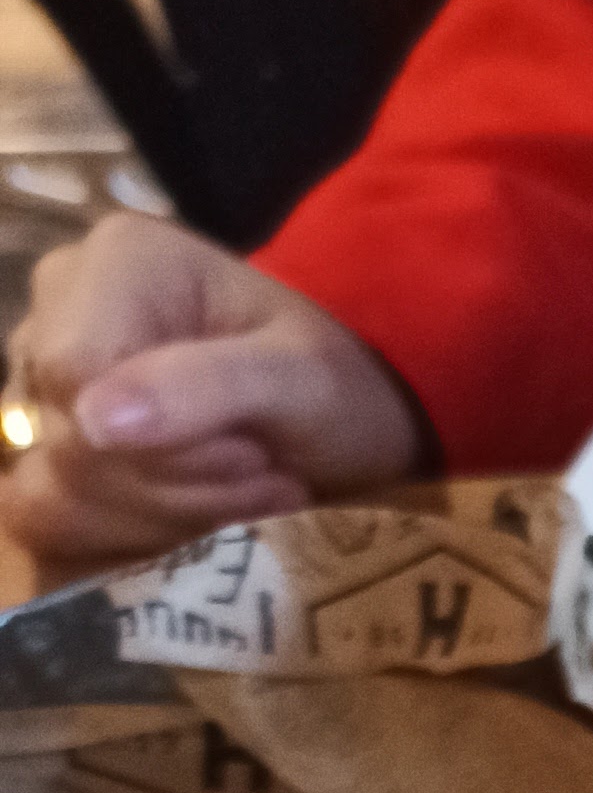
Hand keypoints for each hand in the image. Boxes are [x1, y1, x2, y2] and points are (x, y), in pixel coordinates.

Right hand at [2, 215, 429, 566]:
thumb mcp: (302, 381)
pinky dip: (136, 531)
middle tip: (260, 467)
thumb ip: (204, 387)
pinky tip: (202, 509)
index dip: (158, 443)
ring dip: (165, 513)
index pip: (74, 376)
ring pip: (56, 489)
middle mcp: (61, 306)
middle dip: (178, 483)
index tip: (248, 449)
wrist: (347, 416)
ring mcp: (46, 376)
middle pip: (68, 442)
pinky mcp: (52, 438)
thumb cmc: (336, 384)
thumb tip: (94, 419)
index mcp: (118, 262)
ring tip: (244, 485)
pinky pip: (54, 514)